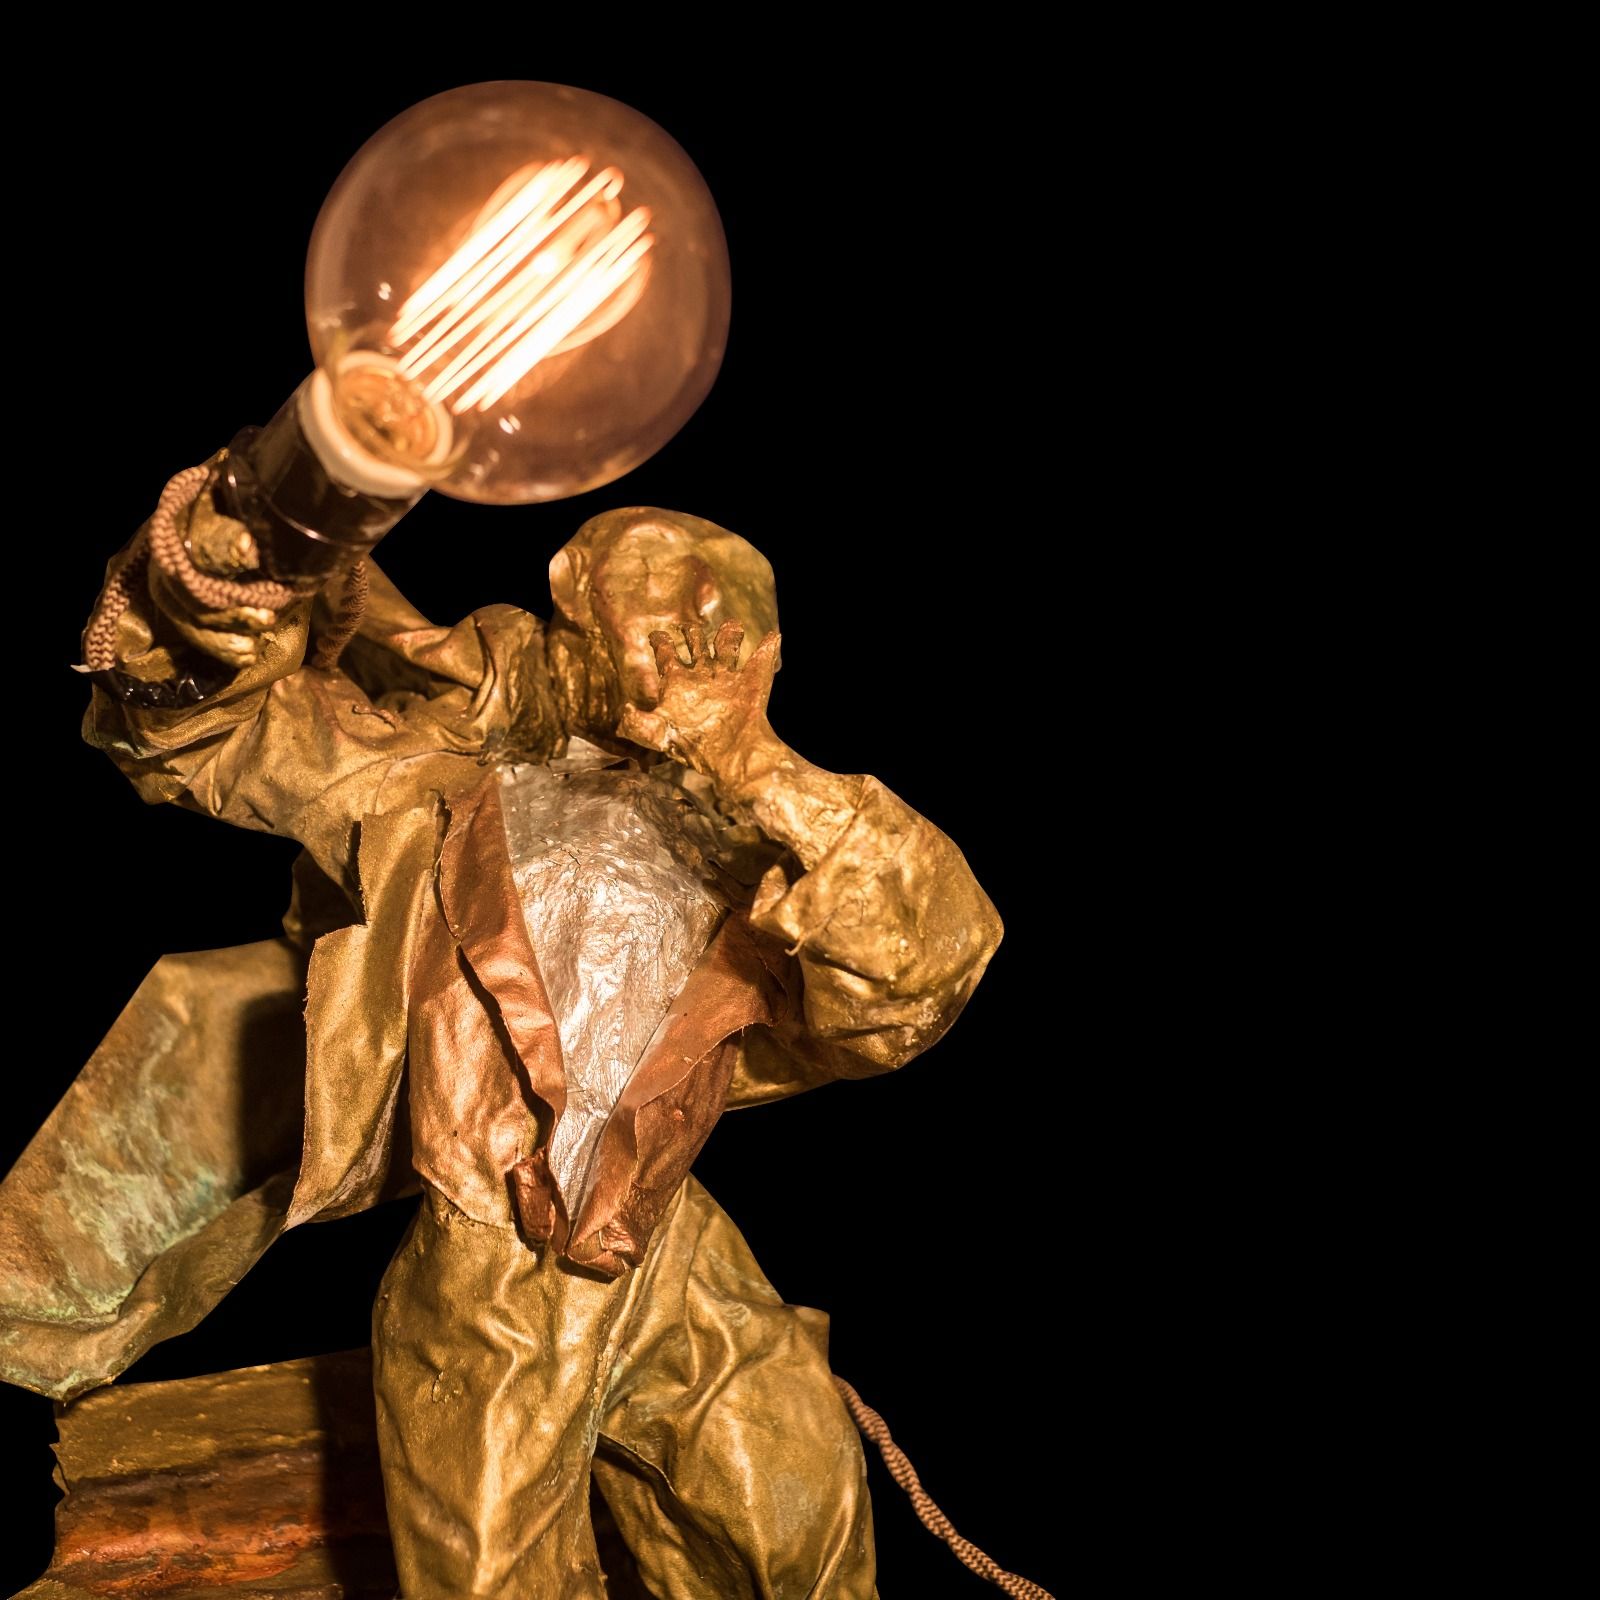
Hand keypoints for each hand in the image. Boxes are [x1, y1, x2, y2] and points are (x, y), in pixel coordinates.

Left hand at [616, 621, 779, 780]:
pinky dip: (768, 645)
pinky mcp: (752, 682)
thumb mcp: (659, 736)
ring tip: (733, 626)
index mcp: (679, 684)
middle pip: (696, 644)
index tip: (657, 634)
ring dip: (730, 633)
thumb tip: (624, 712)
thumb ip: (637, 725)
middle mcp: (702, 677)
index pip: (666, 655)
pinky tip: (772, 635)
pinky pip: (761, 658)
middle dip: (694, 632)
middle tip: (692, 627)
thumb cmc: (696, 747)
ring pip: (727, 646)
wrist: (733, 758)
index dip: (660, 642)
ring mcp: (727, 678)